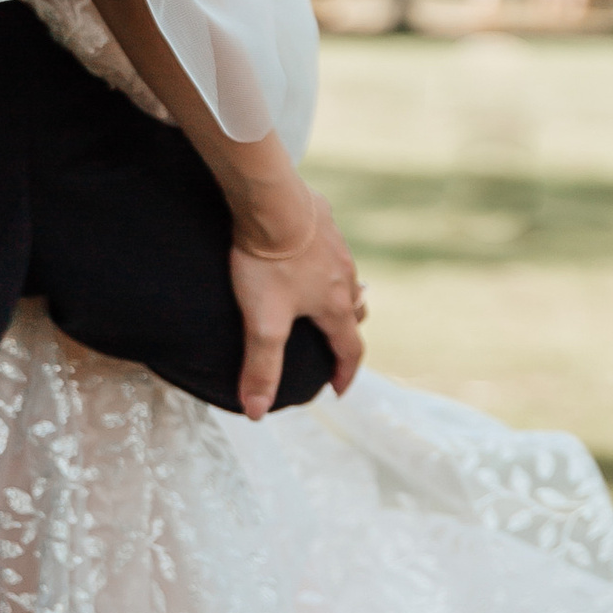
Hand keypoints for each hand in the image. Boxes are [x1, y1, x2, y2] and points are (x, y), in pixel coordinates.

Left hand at [227, 177, 365, 417]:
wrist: (270, 200)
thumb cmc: (268, 262)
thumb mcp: (262, 322)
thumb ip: (261, 366)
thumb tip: (258, 411)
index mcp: (334, 305)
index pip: (350, 349)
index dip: (345, 373)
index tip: (338, 389)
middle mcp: (344, 276)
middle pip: (354, 311)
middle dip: (345, 330)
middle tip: (331, 341)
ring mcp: (336, 245)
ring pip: (345, 276)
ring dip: (337, 291)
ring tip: (319, 297)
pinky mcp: (322, 217)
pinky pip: (329, 243)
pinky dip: (322, 257)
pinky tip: (303, 250)